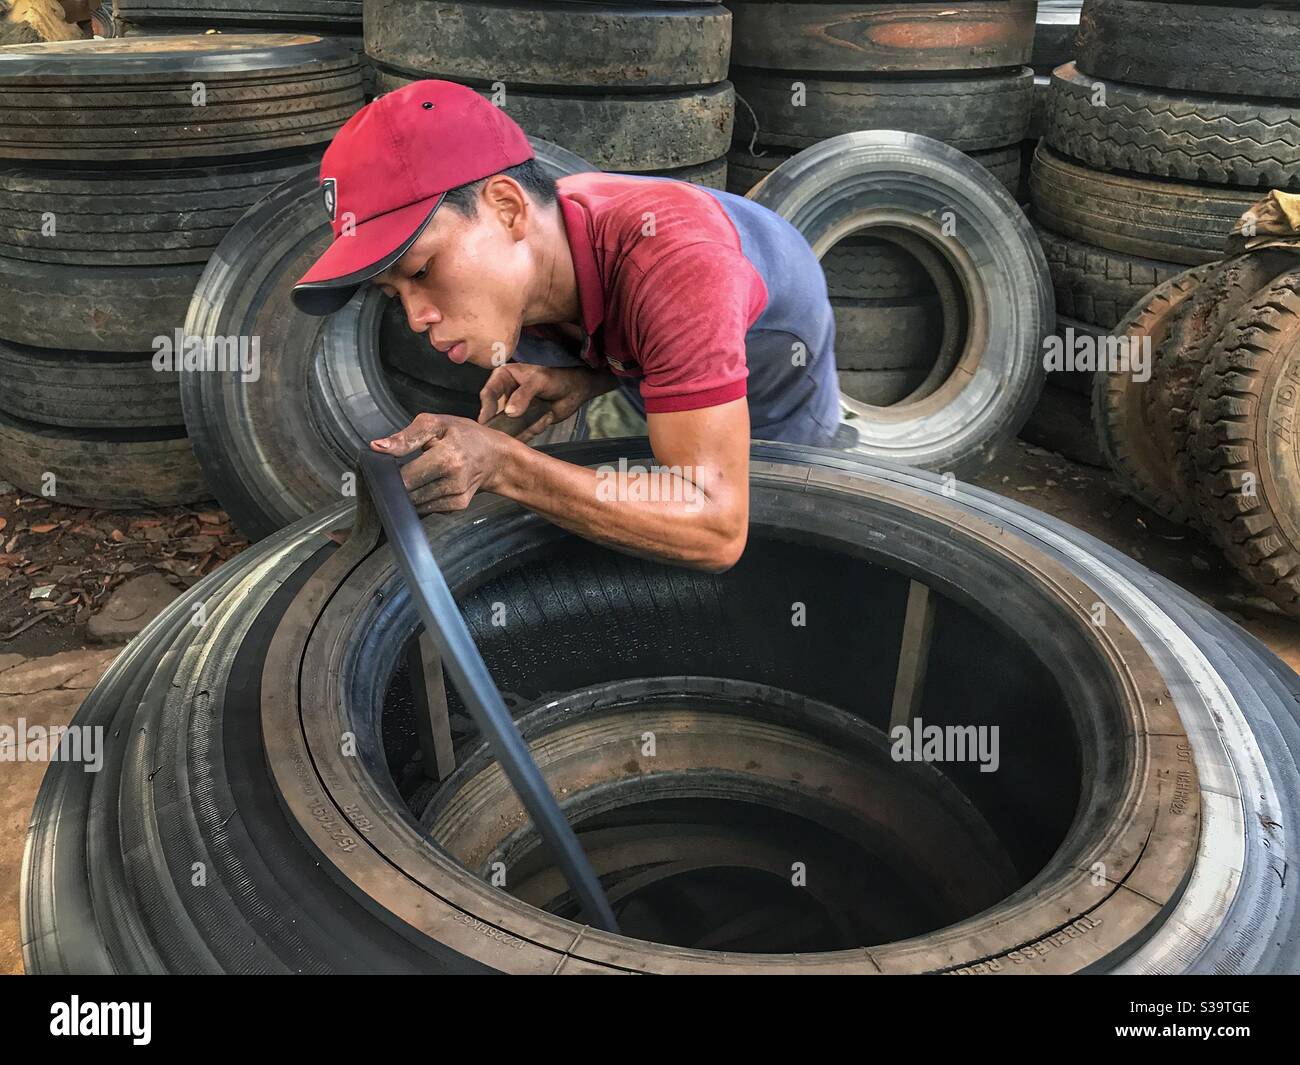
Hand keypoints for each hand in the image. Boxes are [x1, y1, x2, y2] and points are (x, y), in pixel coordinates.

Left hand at [370, 413, 506, 515]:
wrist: (494, 456)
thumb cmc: (465, 436)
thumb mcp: (436, 424)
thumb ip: (405, 437)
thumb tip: (377, 447)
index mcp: (447, 457)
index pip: (405, 478)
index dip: (389, 476)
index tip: (384, 470)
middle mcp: (454, 481)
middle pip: (409, 494)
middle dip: (398, 485)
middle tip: (399, 471)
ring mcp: (457, 497)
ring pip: (417, 504)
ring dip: (409, 494)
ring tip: (415, 476)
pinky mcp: (458, 506)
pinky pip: (429, 508)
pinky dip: (422, 499)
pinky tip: (427, 485)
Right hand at [479, 363, 612, 440]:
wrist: (574, 390)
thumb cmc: (556, 378)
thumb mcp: (539, 381)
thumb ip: (523, 394)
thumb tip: (509, 412)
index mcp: (503, 378)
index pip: (488, 393)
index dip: (486, 407)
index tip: (486, 420)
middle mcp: (505, 395)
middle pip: (493, 414)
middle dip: (501, 424)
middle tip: (505, 432)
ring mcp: (514, 411)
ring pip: (507, 427)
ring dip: (521, 429)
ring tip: (539, 417)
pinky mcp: (523, 423)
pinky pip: (522, 433)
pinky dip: (534, 429)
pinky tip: (547, 417)